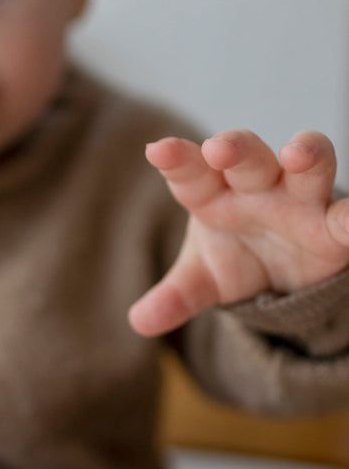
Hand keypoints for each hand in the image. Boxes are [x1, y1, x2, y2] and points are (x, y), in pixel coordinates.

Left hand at [128, 129, 348, 336]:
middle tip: (220, 147)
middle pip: (249, 158)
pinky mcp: (334, 229)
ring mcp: (300, 202)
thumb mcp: (201, 281)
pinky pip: (347, 217)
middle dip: (236, 149)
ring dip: (306, 154)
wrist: (283, 276)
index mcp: (214, 194)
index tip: (158, 150)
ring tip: (297, 154)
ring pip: (308, 166)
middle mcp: (258, 188)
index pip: (192, 173)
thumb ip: (174, 296)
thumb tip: (139, 321)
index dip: (178, 160)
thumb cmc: (233, 258)